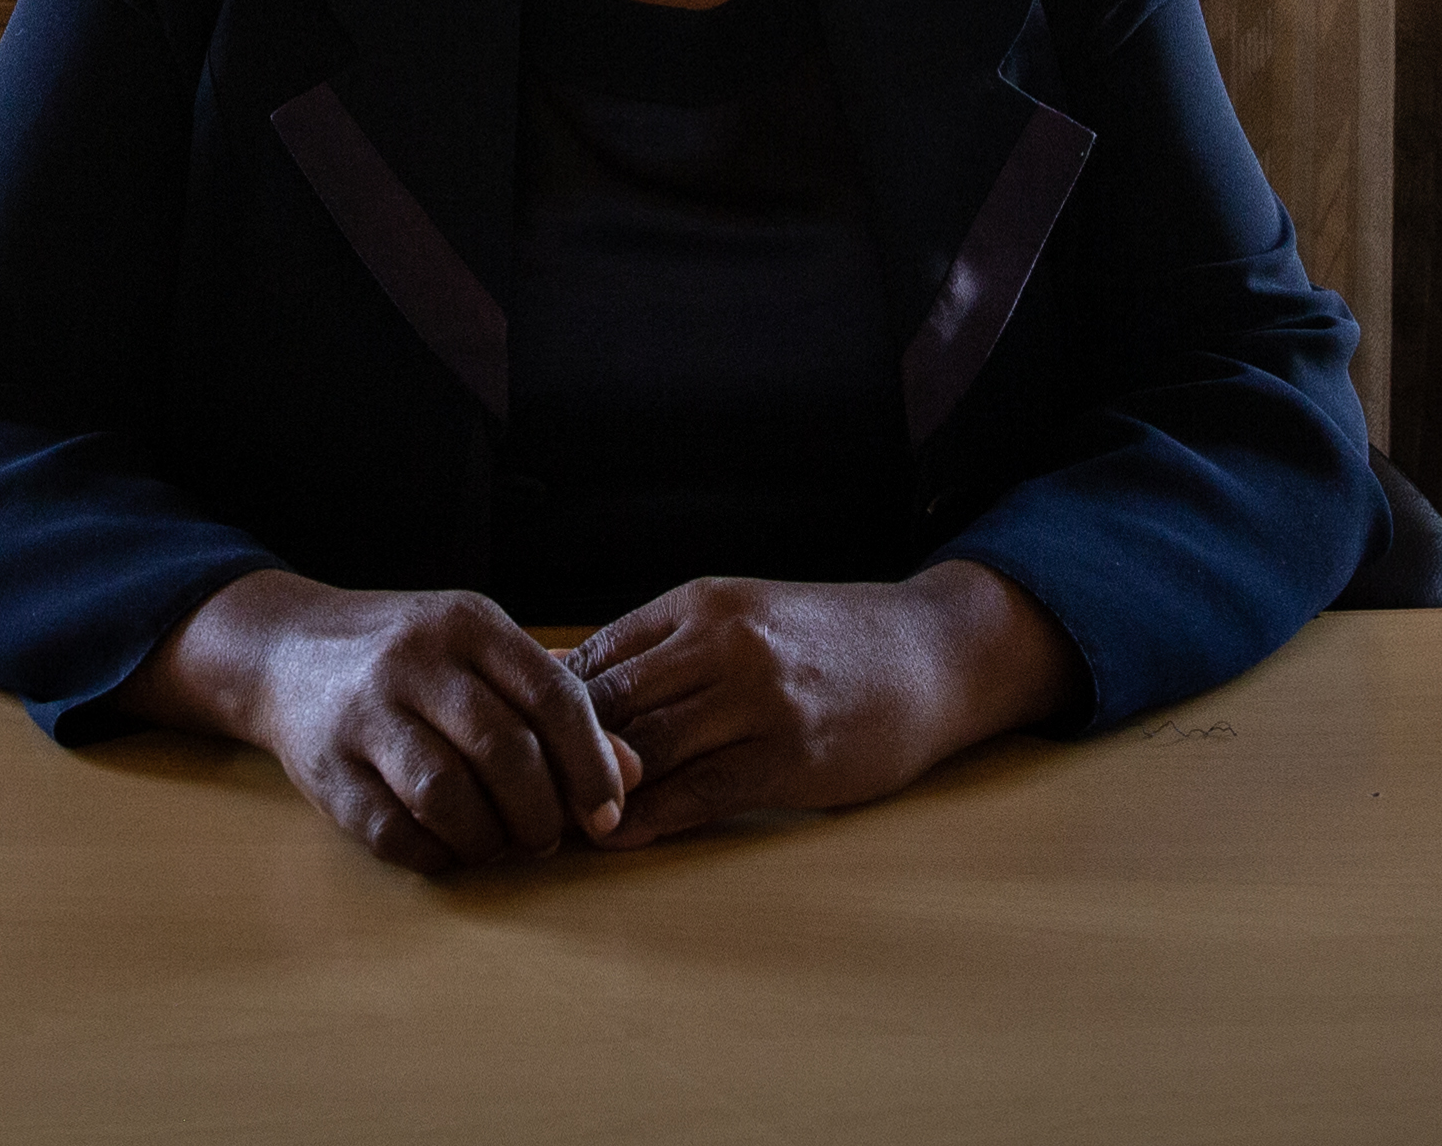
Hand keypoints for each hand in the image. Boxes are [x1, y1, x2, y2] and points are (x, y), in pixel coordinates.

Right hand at [124, 570, 638, 872]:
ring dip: (489, 839)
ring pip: (446, 795)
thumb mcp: (479, 651)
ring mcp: (363, 713)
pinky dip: (434, 854)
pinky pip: (391, 832)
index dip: (591, 761)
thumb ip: (553, 701)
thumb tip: (630, 770)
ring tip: (501, 844)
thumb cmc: (408, 657)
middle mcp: (413, 661)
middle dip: (541, 811)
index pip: (551, 694)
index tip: (608, 809)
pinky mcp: (325, 768)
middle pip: (503, 750)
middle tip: (547, 835)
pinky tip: (449, 848)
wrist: (284, 649)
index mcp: (467, 623)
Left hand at [563, 559, 1076, 848]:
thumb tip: (561, 679)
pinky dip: (648, 819)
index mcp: (702, 604)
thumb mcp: (741, 616)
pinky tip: (618, 838)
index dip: (544, 709)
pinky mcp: (787, 756)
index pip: (595, 657)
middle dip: (555, 755)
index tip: (514, 747)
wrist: (931, 652)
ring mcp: (756, 700)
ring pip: (643, 750)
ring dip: (592, 793)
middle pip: (607, 704)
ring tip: (550, 826)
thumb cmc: (827, 640)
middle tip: (510, 797)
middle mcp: (722, 643)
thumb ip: (661, 648)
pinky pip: (697, 794)